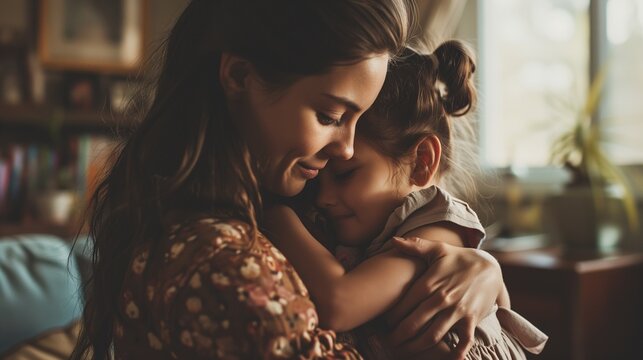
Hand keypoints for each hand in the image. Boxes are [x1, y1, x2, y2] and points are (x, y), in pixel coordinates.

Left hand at [384, 237, 502, 359]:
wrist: (491, 267)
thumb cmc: (459, 258)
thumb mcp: (438, 249)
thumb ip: (415, 246)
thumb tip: (393, 240)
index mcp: (430, 283)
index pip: (404, 305)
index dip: (391, 318)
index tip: (384, 324)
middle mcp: (441, 298)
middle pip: (414, 324)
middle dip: (398, 336)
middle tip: (389, 341)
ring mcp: (457, 311)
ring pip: (432, 335)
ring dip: (416, 347)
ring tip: (405, 350)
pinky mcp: (471, 320)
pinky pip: (463, 341)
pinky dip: (455, 353)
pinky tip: (447, 359)